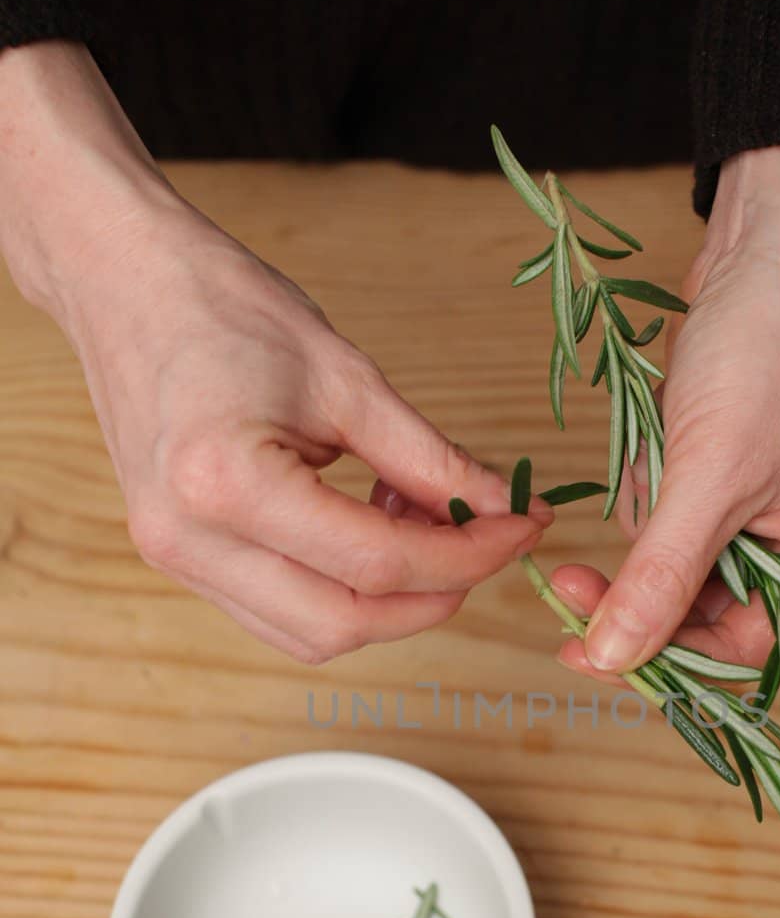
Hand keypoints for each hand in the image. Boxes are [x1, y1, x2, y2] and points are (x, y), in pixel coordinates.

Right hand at [0, 43, 547, 662]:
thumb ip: (428, 457)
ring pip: (311, 634)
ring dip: (387, 602)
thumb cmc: (222, 307)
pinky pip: (279, 612)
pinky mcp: (179, 561)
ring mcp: (174, 560)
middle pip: (342, 624)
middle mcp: (189, 541)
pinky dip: (342, 591)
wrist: (122, 283)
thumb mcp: (346, 375)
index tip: (520, 528)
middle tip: (483, 541)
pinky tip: (370, 530)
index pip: (375, 562)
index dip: (466, 555)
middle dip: (433, 595)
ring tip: (420, 525)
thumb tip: (501, 509)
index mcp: (226, 483)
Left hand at [550, 146, 779, 679]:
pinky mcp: (731, 476)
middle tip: (566, 577)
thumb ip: (661, 576)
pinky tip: (664, 428)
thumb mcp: (712, 475)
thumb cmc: (771, 349)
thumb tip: (614, 659)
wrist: (771, 244)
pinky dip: (651, 480)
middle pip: (700, 611)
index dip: (658, 654)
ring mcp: (772, 512)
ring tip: (666, 443)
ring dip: (647, 511)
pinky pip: (668, 511)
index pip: (738, 647)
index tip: (578, 648)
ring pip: (672, 559)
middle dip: (643, 572)